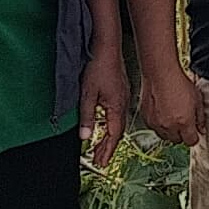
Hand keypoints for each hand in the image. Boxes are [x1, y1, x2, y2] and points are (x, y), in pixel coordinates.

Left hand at [80, 45, 128, 166]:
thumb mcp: (87, 94)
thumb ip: (87, 117)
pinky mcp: (120, 90)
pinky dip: (111, 125)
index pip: (113, 135)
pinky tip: (105, 124)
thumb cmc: (98, 66)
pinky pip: (118, 114)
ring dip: (109, 137)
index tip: (101, 163)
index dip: (107, 150)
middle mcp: (123, 103)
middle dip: (108, 147)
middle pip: (117, 132)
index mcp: (116, 107)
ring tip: (100, 147)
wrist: (107, 45)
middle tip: (99, 160)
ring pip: (117, 123)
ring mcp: (123, 96)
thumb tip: (85, 136)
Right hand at [140, 68, 206, 146]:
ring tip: (172, 116)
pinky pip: (154, 128)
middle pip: (177, 140)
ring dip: (169, 131)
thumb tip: (201, 128)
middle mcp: (169, 126)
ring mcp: (156, 124)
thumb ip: (200, 117)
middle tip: (183, 122)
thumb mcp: (197, 99)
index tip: (194, 133)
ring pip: (165, 136)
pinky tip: (162, 112)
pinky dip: (158, 124)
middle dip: (181, 134)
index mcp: (184, 123)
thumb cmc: (179, 82)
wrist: (160, 73)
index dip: (194, 137)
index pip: (191, 142)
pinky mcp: (146, 119)